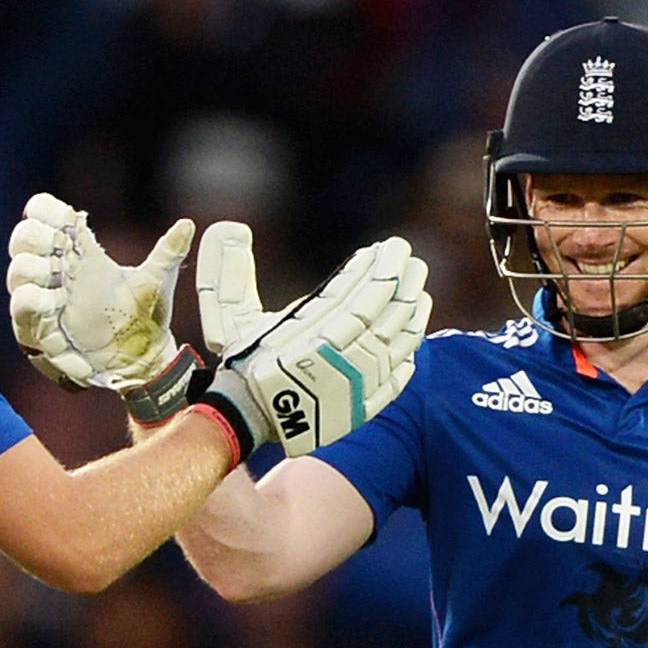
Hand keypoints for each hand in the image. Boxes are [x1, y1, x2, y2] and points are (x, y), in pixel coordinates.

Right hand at [6, 193, 194, 407]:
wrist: (141, 360)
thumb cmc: (144, 317)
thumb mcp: (156, 282)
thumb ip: (168, 252)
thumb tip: (189, 224)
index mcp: (81, 252)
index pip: (45, 214)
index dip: (46, 210)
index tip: (66, 219)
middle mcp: (58, 271)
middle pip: (24, 238)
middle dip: (34, 238)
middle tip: (56, 249)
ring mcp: (45, 298)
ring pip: (18, 272)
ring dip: (33, 272)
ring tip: (58, 284)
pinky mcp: (40, 328)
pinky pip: (21, 309)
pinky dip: (31, 302)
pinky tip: (54, 304)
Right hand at [193, 223, 429, 459]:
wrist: (246, 420)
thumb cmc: (241, 364)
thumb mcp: (228, 317)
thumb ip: (228, 274)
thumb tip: (230, 227)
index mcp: (307, 334)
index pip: (355, 293)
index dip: (375, 268)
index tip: (385, 249)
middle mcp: (336, 359)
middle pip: (384, 313)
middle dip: (402, 281)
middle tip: (411, 259)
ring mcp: (353, 385)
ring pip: (396, 342)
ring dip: (412, 311)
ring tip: (419, 288)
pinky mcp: (361, 409)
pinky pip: (396, 379)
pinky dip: (409, 353)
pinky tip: (416, 332)